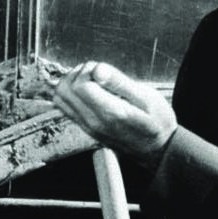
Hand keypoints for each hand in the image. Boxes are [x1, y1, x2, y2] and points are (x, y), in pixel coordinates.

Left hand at [51, 60, 176, 161]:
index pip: (79, 85)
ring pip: (60, 98)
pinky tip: (89, 90)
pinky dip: (70, 93)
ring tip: (93, 81)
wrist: (158, 149)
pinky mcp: (85, 128)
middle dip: (78, 73)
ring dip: (71, 82)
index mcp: (110, 113)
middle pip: (64, 89)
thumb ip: (119, 82)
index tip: (104, 70)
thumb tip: (97, 69)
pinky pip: (64, 107)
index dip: (88, 70)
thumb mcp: (147, 97)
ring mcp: (87, 126)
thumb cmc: (157, 121)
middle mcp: (93, 122)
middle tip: (97, 73)